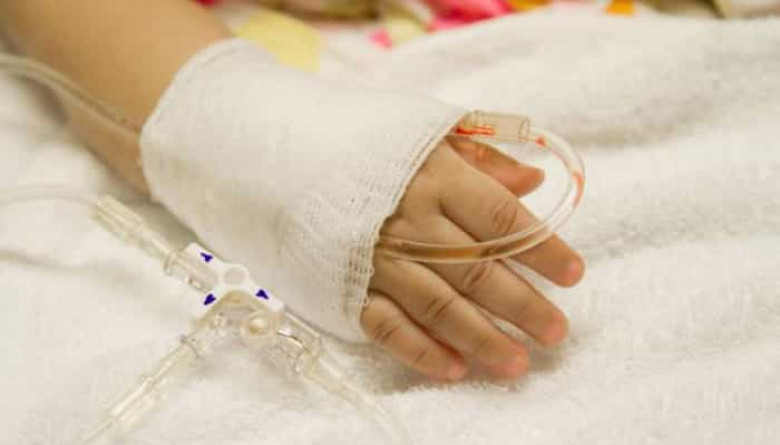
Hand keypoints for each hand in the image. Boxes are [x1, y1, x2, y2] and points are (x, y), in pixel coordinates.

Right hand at [362, 137, 584, 380]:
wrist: (279, 152)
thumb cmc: (363, 143)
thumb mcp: (425, 132)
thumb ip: (481, 157)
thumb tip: (534, 183)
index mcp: (435, 176)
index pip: (502, 218)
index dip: (542, 249)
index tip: (573, 274)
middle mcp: (409, 220)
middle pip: (477, 269)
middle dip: (521, 304)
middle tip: (556, 332)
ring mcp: (375, 257)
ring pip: (437, 305)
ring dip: (480, 338)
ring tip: (516, 362)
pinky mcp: (345, 285)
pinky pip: (385, 325)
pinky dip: (418, 350)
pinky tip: (452, 369)